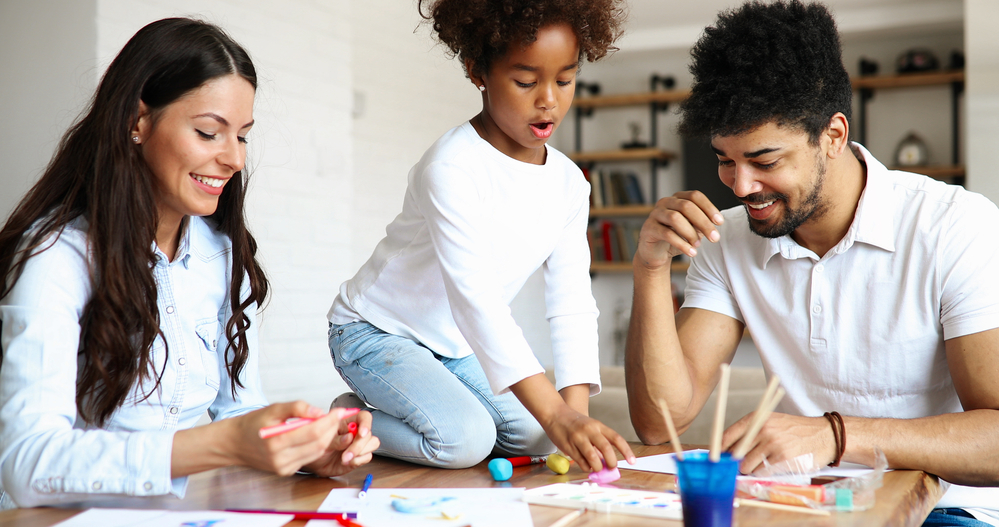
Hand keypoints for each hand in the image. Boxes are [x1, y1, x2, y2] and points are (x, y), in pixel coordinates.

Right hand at [225, 401, 348, 475]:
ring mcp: (284, 467)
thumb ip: (297, 408)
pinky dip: (317, 445)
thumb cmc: (252, 424)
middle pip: (318, 444)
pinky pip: (309, 458)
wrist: (234, 444)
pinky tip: (317, 434)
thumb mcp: (273, 409)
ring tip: (329, 423)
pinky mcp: (286, 471)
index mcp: (276, 442)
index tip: (339, 411)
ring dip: (327, 437)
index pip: (313, 432)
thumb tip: (319, 412)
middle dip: (331, 428)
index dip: (329, 421)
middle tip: (336, 416)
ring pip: (316, 452)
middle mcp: (280, 458)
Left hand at [302, 410, 379, 476]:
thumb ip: (336, 439)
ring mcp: (359, 444)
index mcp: (347, 422)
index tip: (361, 433)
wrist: (315, 463)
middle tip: (347, 454)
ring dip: (360, 452)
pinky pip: (368, 456)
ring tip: (345, 459)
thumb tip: (349, 437)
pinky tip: (346, 462)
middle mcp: (356, 432)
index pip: (363, 417)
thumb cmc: (318, 446)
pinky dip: (358, 460)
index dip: (366, 423)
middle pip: (369, 433)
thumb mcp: (323, 441)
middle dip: (359, 445)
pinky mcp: (360, 456)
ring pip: (373, 443)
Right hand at [542, 404, 635, 472]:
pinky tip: (586, 465)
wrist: (555, 414)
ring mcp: (578, 438)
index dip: (626, 451)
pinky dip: (586, 467)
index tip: (632, 461)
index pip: (616, 438)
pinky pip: (581, 461)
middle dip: (611, 462)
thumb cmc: (575, 422)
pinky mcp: (568, 446)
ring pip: (593, 457)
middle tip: (611, 467)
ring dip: (598, 467)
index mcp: (598, 425)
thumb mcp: (590, 427)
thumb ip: (599, 441)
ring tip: (598, 468)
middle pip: (606, 448)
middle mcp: (589, 430)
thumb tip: (607, 461)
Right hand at [635, 191, 723, 269]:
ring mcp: (655, 214)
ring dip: (691, 233)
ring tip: (698, 245)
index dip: (709, 208)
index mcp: (677, 198)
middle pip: (686, 206)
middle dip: (703, 222)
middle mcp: (665, 203)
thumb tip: (714, 225)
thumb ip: (701, 224)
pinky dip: (681, 244)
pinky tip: (691, 252)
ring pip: (675, 218)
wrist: (656, 253)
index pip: (695, 196)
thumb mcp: (692, 230)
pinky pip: (666, 234)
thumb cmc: (676, 238)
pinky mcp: (649, 229)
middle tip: (714, 238)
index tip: (720, 222)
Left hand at [721, 412, 837, 473]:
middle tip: (740, 464)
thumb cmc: (795, 429)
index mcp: (757, 418)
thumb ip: (751, 431)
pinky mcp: (782, 458)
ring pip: (747, 465)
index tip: (717, 456)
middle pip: (736, 453)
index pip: (728, 434)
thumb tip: (728, 448)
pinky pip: (762, 472)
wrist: (824, 434)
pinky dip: (762, 473)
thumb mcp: (772, 421)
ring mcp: (772, 444)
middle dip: (735, 462)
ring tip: (759, 465)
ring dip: (750, 469)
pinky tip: (770, 467)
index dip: (720, 448)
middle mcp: (762, 429)